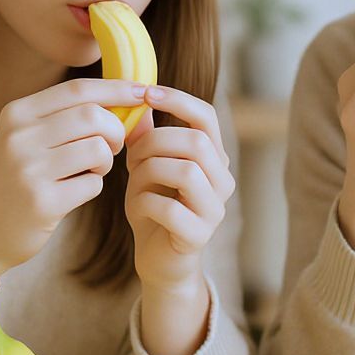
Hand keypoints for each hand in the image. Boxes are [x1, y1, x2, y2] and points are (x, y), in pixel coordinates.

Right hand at [0, 78, 142, 273]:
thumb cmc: (19, 179)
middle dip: (116, 130)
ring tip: (91, 169)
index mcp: (18, 113)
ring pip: (98, 149)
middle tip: (113, 146)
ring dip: (106, 161)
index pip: (78, 89)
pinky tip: (74, 191)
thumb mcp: (30, 139)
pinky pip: (94, 183)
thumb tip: (131, 95)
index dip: (116, 88)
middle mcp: (19, 136)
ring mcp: (28, 169)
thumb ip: (70, 116)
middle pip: (94, 116)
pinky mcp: (42, 201)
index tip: (142, 91)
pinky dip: (94, 185)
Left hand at [124, 85, 234, 292]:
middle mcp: (222, 181)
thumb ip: (146, 138)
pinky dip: (144, 202)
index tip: (146, 93)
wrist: (160, 262)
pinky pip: (168, 208)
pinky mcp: (199, 235)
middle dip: (156, 141)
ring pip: (186, 171)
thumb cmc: (154, 210)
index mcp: (214, 158)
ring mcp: (214, 209)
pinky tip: (137, 208)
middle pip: (197, 142)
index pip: (206, 117)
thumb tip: (139, 103)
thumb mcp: (146, 168)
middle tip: (131, 153)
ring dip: (149, 170)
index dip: (177, 100)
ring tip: (133, 182)